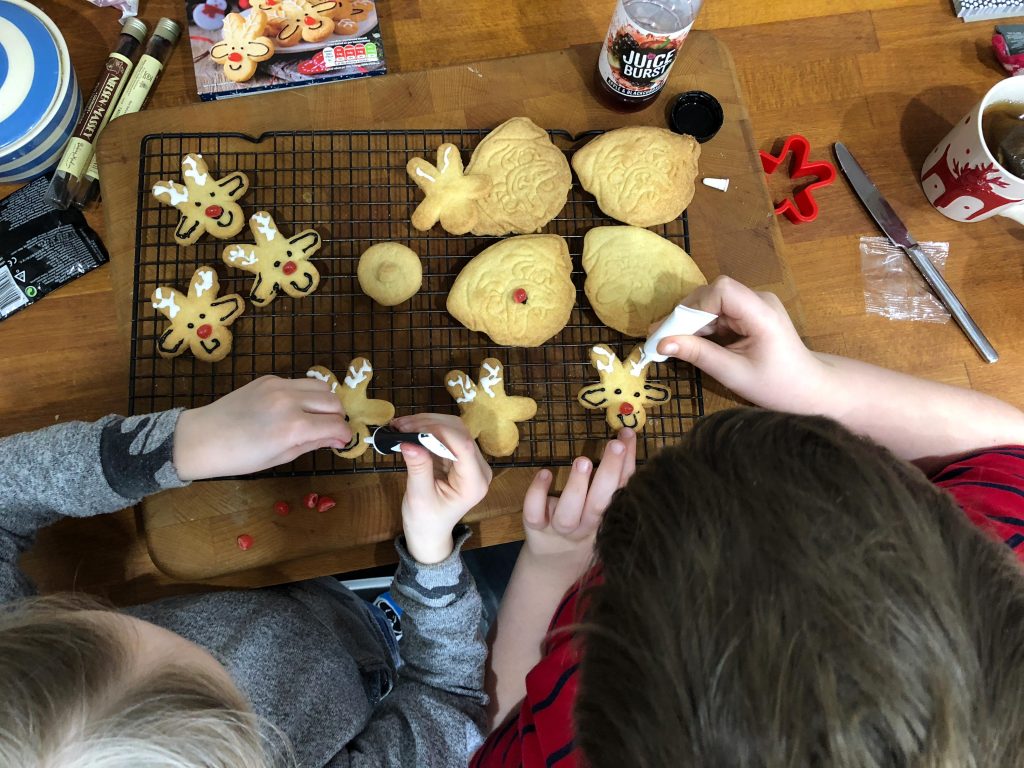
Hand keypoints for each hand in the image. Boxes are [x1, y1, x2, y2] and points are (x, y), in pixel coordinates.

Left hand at [173, 375, 351, 480]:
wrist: (203, 438)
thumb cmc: (241, 457)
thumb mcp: (281, 456)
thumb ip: (313, 443)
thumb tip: (337, 439)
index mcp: (294, 427)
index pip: (336, 425)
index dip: (344, 435)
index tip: (343, 441)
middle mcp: (290, 401)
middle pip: (333, 401)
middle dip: (337, 417)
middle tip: (330, 429)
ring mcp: (279, 386)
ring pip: (320, 386)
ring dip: (325, 401)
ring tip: (316, 416)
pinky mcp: (268, 378)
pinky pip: (299, 382)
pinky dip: (305, 394)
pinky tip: (293, 408)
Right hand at [392, 414, 492, 564]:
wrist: (429, 532)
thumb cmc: (425, 521)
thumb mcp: (419, 497)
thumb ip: (418, 468)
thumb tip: (408, 442)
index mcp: (474, 483)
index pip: (464, 446)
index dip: (439, 431)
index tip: (411, 428)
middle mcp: (479, 468)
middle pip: (459, 433)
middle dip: (429, 424)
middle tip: (400, 425)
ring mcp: (470, 461)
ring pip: (452, 429)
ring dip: (426, 423)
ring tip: (399, 426)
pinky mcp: (459, 456)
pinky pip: (445, 435)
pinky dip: (426, 429)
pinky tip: (406, 429)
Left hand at [521, 429, 635, 575]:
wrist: (554, 566)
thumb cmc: (583, 529)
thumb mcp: (602, 509)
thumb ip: (613, 482)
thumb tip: (624, 440)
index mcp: (607, 519)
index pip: (622, 490)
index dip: (627, 463)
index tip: (628, 434)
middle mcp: (585, 527)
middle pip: (600, 504)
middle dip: (609, 473)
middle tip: (615, 445)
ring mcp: (559, 529)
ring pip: (569, 513)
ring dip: (577, 487)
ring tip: (583, 461)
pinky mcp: (535, 529)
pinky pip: (534, 514)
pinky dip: (538, 494)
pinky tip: (545, 473)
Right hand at [656, 276, 831, 412]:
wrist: (809, 390)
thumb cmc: (777, 386)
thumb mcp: (733, 373)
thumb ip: (699, 354)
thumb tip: (661, 343)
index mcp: (762, 313)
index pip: (721, 290)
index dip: (694, 307)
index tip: (674, 333)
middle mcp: (759, 301)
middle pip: (713, 293)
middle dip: (686, 315)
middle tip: (662, 339)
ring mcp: (755, 306)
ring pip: (712, 303)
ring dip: (691, 322)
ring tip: (670, 343)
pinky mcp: (749, 315)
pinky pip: (719, 313)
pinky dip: (702, 327)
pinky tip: (689, 344)